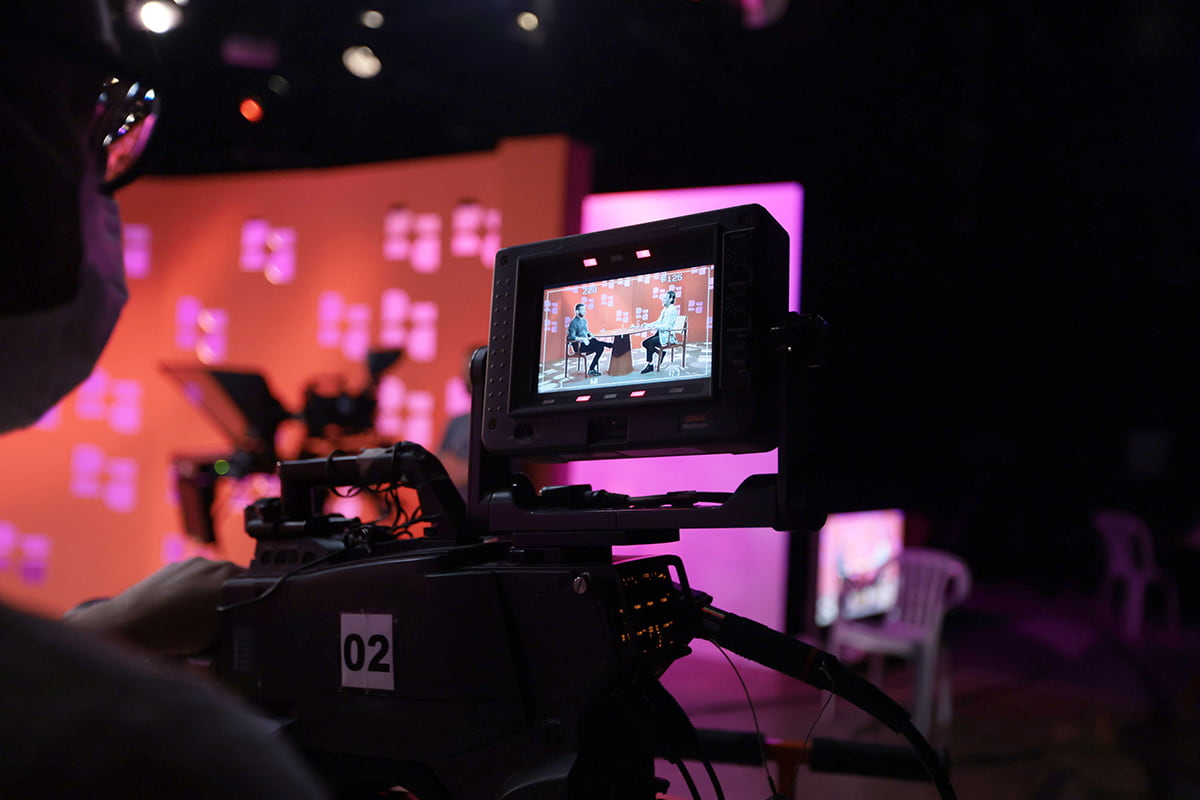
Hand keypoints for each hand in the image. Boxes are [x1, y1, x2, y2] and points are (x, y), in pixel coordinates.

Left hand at [65, 557, 244, 655]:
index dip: (255, 605)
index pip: (258, 588)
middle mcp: (215, 564)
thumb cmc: (172, 633)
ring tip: (198, 619)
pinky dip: (192, 593)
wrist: (128, 623)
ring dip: (211, 595)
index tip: (250, 619)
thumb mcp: (218, 636)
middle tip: (224, 623)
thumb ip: (238, 625)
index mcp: (232, 577)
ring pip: (213, 580)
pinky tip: (181, 612)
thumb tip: (249, 627)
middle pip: (236, 582)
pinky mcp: (174, 568)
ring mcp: (192, 564)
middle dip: (233, 600)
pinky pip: (192, 579)